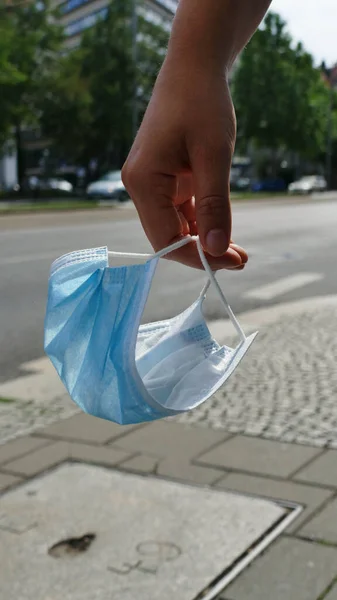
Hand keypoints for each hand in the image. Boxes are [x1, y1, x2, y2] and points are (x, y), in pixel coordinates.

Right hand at [122, 60, 247, 269]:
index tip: (232, 262)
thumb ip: (214, 205)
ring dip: (204, 239)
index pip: (166, 239)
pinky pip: (179, 211)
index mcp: (144, 182)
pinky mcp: (163, 179)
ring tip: (237, 250)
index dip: (198, 257)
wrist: (194, 66)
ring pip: (175, 226)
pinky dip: (201, 222)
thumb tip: (217, 250)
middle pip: (167, 237)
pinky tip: (223, 228)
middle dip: (202, 251)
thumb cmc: (202, 103)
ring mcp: (150, 183)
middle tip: (240, 259)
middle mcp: (140, 186)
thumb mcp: (214, 157)